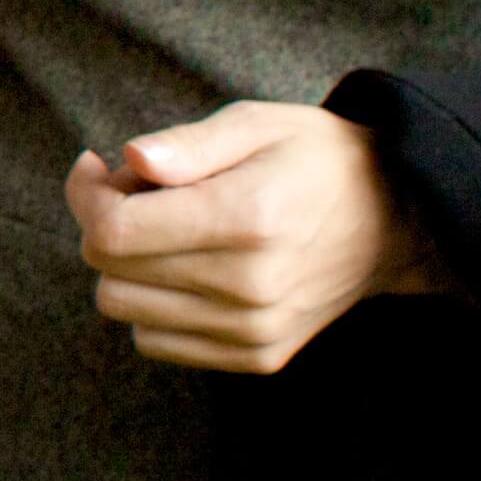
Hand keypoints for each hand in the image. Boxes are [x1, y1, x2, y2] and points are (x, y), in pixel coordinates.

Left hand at [61, 100, 443, 373]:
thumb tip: (130, 160)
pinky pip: (157, 343)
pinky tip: (187, 268)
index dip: (85, 195)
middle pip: (110, 274)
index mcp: (246, 218)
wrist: (395, 220)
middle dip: (107, 224)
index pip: (113, 232)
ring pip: (126, 311)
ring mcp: (254, 330)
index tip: (98, 166)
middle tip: (144, 192)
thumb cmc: (316, 160)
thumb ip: (189, 144)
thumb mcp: (258, 124)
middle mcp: (248, 285)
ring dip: (128, 267)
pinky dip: (154, 306)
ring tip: (170, 229)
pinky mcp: (257, 357)